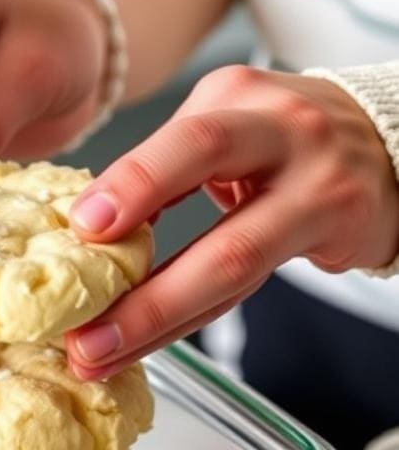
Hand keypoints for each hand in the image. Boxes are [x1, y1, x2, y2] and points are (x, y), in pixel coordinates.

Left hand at [65, 65, 398, 378]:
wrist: (383, 149)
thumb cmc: (282, 143)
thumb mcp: (223, 128)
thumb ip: (161, 171)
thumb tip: (87, 228)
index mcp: (234, 97)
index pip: (177, 143)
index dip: (131, 184)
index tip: (81, 226)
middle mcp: (278, 128)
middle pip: (207, 173)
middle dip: (139, 245)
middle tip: (85, 317)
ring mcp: (316, 180)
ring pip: (231, 257)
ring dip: (155, 315)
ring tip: (98, 352)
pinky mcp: (338, 228)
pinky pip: (250, 286)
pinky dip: (189, 317)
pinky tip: (145, 341)